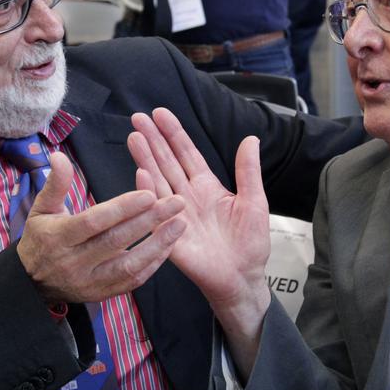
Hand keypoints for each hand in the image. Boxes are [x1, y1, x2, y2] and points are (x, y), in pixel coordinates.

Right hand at [17, 151, 185, 302]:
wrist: (32, 286)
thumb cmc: (41, 240)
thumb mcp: (40, 210)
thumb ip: (55, 184)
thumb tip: (60, 156)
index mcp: (59, 237)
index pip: (94, 222)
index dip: (122, 208)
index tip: (149, 193)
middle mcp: (74, 262)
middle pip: (116, 241)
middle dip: (149, 221)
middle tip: (177, 202)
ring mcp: (89, 281)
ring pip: (129, 265)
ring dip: (158, 245)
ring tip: (181, 224)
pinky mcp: (102, 294)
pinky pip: (132, 280)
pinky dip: (153, 263)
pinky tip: (169, 245)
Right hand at [128, 109, 271, 377]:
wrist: (243, 277)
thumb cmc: (250, 242)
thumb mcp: (254, 202)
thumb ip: (248, 172)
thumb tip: (251, 139)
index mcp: (206, 185)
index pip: (187, 153)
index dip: (174, 133)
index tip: (160, 113)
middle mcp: (187, 195)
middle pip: (167, 162)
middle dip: (153, 140)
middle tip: (138, 117)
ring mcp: (176, 213)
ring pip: (158, 180)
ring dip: (146, 159)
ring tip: (134, 137)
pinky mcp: (170, 233)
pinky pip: (158, 210)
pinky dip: (149, 191)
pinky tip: (141, 172)